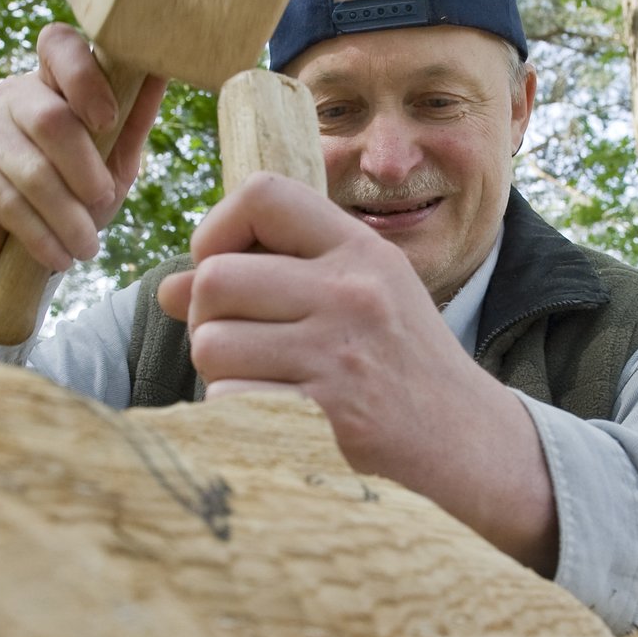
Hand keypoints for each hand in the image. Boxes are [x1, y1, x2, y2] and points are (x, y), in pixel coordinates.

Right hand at [0, 23, 165, 270]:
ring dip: (67, 217)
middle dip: (85, 169)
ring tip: (87, 248)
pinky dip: (41, 235)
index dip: (84, 76)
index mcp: (54, 79)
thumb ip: (133, 119)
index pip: (59, 44)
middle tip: (103, 202)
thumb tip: (163, 71)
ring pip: (31, 169)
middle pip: (50, 119)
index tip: (107, 121)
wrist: (9, 238)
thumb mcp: (112, 158)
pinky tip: (58, 256)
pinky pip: (7, 200)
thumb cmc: (72, 187)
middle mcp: (12, 93)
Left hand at [157, 173, 557, 571]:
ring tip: (261, 379)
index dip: (218, 228)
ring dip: (218, 369)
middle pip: (215, 278)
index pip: (262, 193)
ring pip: (210, 343)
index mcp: (360, 251)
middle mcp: (352, 291)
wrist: (469, 443)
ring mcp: (340, 353)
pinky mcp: (326, 414)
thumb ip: (273, 280)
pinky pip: (227, 400)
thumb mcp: (356, 299)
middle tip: (241, 341)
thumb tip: (169, 288)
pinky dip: (235, 415)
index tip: (223, 265)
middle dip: (208, 316)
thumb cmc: (400, 366)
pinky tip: (273, 417)